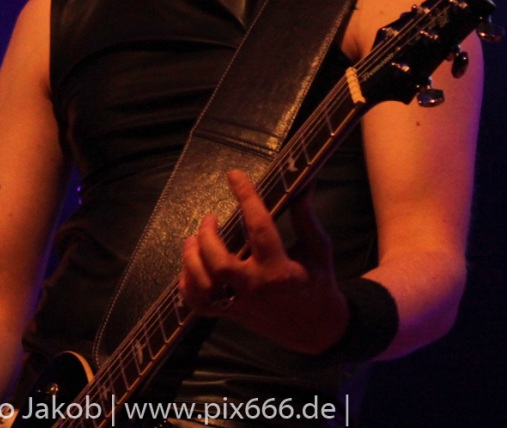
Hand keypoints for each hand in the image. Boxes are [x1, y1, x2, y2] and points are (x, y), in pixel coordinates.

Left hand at [179, 170, 349, 353]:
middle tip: (210, 218)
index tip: (234, 176)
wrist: (317, 330)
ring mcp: (240, 305)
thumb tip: (303, 183)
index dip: (246, 197)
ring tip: (193, 240)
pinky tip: (191, 265)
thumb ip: (306, 216)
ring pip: (203, 288)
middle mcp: (256, 287)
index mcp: (280, 268)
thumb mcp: (319, 248)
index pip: (259, 227)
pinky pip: (199, 306)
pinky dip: (187, 285)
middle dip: (207, 237)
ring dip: (191, 260)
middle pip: (219, 264)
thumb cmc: (319, 282)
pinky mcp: (231, 315)